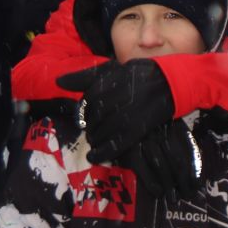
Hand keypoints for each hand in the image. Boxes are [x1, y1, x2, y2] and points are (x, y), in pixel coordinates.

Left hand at [57, 60, 175, 159]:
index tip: (83, 118)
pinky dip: (103, 152)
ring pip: (102, 132)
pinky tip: (94, 157)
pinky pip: (116, 144)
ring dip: (95, 139)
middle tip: (91, 132)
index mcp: (104, 85)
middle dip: (89, 127)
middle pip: (93, 119)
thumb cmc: (139, 74)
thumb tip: (57, 82)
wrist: (170, 82)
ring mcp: (126, 115)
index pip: (85, 103)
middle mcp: (113, 100)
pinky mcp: (138, 128)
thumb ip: (84, 76)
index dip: (82, 113)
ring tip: (95, 142)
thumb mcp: (110, 69)